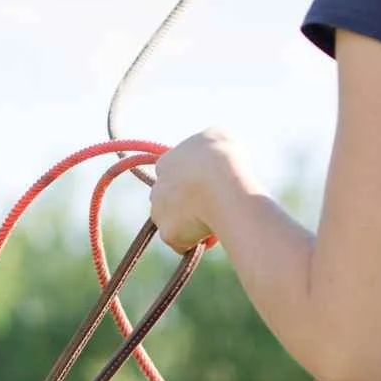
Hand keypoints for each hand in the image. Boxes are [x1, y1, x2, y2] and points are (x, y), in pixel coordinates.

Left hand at [150, 129, 253, 252]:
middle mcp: (156, 188)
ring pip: (176, 224)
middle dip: (188, 206)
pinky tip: (214, 234)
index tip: (208, 186)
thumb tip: (214, 148)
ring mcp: (159, 213)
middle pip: (171, 202)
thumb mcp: (220, 135)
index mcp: (166, 163)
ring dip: (191, 225)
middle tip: (213, 206)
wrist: (222, 185)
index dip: (191, 183)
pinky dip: (196, 243)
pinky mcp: (168, 235)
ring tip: (217, 221)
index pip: (173, 175)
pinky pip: (182, 244)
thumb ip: (210, 141)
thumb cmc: (223, 158)